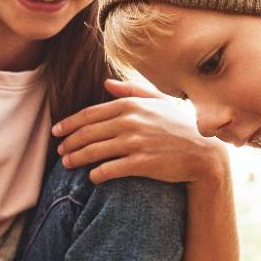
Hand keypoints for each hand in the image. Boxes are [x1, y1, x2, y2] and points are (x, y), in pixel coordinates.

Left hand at [53, 78, 228, 184]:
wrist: (203, 153)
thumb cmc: (179, 127)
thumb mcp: (158, 102)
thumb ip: (130, 91)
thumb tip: (105, 83)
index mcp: (131, 105)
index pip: (90, 114)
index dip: (69, 124)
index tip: (57, 131)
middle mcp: (130, 122)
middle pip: (88, 133)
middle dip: (69, 142)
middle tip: (59, 151)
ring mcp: (136, 143)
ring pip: (94, 151)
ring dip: (76, 158)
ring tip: (67, 164)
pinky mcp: (141, 163)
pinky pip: (110, 169)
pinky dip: (96, 174)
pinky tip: (91, 177)